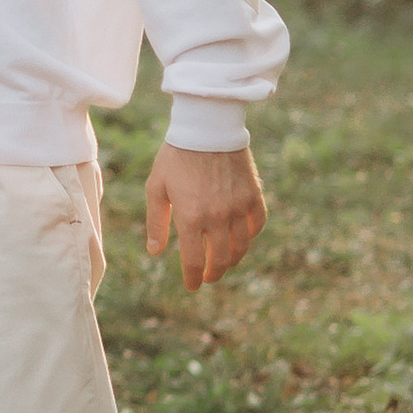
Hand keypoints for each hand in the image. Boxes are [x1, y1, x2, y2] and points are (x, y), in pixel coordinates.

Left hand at [144, 141, 266, 290]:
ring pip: (241, 246)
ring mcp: (238, 207)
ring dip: (233, 259)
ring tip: (224, 262)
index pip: (195, 261)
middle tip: (209, 277)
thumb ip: (156, 222)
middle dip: (214, 273)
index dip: (194, 278)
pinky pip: (257, 224)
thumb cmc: (175, 157)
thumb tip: (156, 253)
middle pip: (220, 259)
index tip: (193, 285)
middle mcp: (217, 217)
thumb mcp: (156, 188)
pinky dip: (250, 236)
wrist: (206, 128)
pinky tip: (242, 239)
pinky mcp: (253, 195)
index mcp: (190, 217)